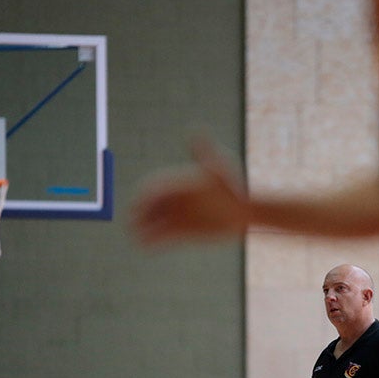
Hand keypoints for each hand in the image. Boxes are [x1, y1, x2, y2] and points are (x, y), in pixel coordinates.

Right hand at [132, 137, 248, 244]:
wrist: (244, 211)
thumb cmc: (233, 187)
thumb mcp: (217, 167)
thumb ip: (204, 151)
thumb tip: (195, 131)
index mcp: (176, 184)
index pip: (152, 187)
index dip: (144, 194)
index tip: (140, 201)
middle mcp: (173, 201)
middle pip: (148, 207)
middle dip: (139, 214)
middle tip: (133, 221)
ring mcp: (175, 217)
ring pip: (152, 224)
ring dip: (141, 230)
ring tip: (136, 237)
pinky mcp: (181, 233)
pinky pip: (162, 239)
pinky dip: (152, 243)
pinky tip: (145, 246)